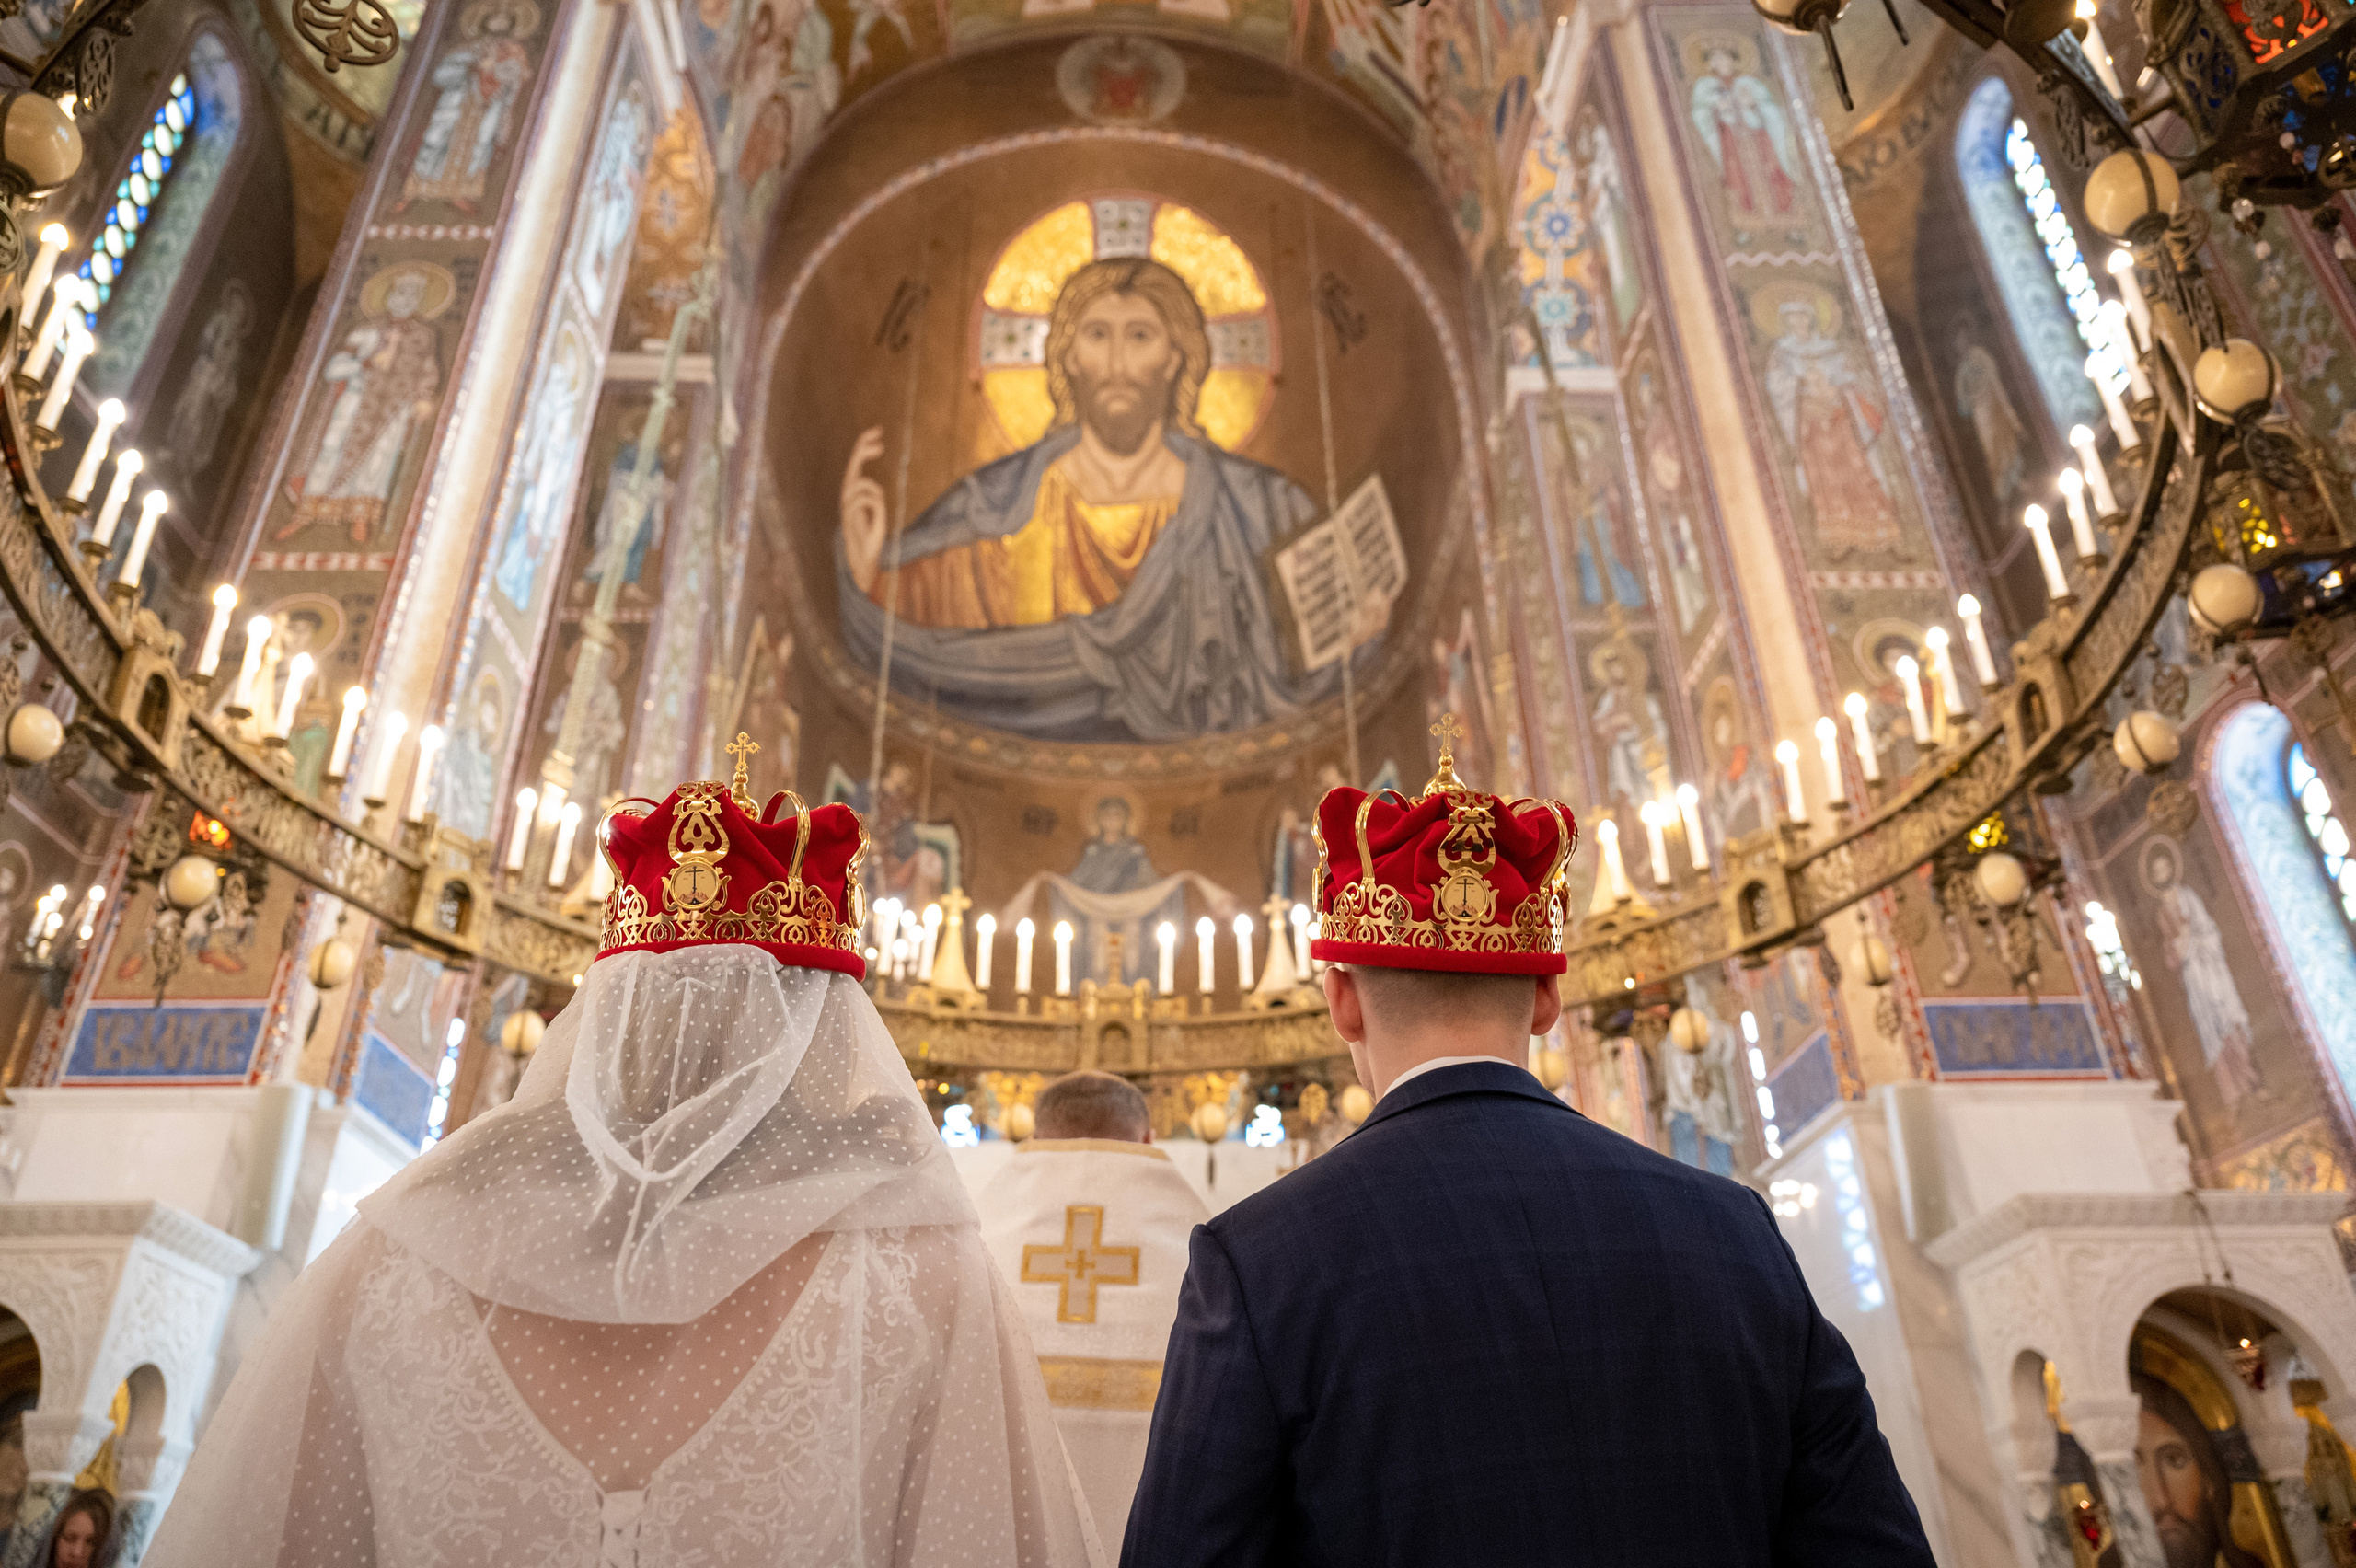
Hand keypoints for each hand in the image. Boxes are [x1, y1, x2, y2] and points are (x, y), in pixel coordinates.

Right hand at [841, 426, 889, 592]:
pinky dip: (874, 502)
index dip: (864, 446)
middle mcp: (847, 496)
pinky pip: (865, 499)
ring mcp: (847, 505)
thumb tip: (875, 490)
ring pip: (857, 482)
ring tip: (880, 502)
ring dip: (873, 489)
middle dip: (863, 448)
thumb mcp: (877, 515)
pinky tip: (877, 513)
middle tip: (878, 435)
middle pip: (852, 466)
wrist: (863, 560)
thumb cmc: (870, 539)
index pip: (856, 464)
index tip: (879, 433)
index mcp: (853, 492)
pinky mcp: (849, 516)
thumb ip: (875, 501)